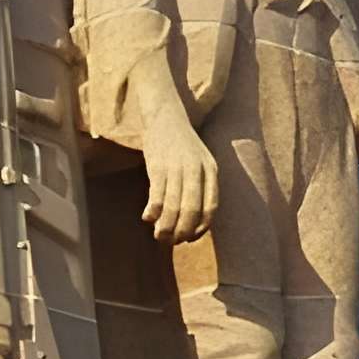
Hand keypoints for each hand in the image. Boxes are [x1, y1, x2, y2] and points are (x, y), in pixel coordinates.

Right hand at [139, 113, 220, 244]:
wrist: (165, 116)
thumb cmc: (182, 144)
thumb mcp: (200, 162)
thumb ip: (201, 186)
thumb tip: (193, 220)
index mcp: (210, 170)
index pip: (210, 208)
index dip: (200, 228)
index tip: (190, 238)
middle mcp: (196, 170)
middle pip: (192, 211)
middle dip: (182, 232)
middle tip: (172, 241)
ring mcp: (177, 168)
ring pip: (173, 207)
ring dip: (165, 226)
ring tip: (159, 235)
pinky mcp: (157, 166)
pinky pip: (157, 196)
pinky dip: (153, 212)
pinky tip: (147, 217)